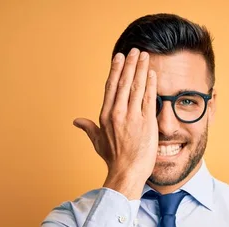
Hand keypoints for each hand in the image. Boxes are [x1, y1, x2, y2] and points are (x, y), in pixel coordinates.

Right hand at [73, 48, 157, 199]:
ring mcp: (132, 117)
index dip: (115, 70)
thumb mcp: (98, 142)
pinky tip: (152, 74)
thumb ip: (88, 128)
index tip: (119, 58)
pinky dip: (150, 84)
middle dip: (129, 64)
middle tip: (134, 51)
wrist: (126, 173)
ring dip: (141, 69)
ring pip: (136, 87)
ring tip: (144, 56)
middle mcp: (117, 114)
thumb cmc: (114, 160)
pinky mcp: (146, 123)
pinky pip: (148, 99)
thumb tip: (76, 121)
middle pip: (123, 83)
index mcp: (105, 116)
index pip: (110, 87)